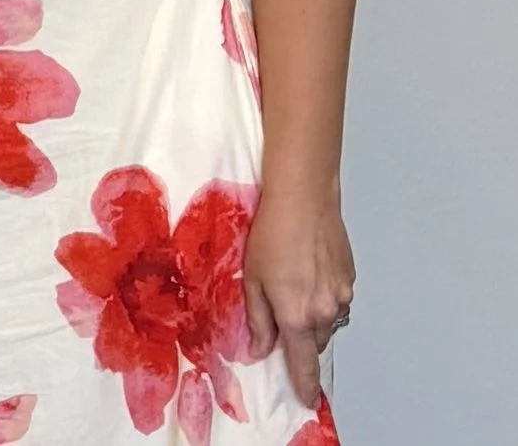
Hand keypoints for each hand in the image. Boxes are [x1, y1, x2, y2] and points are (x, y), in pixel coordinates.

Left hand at [244, 183, 353, 407]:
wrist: (304, 201)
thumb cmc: (271, 235)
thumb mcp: (252, 278)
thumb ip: (257, 318)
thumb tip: (260, 347)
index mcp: (297, 316)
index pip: (302, 363)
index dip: (304, 384)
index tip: (307, 399)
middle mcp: (325, 313)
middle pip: (315, 343)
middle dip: (301, 341)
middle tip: (285, 322)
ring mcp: (342, 297)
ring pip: (329, 324)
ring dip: (314, 320)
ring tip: (296, 292)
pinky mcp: (350, 280)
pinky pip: (338, 303)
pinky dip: (325, 300)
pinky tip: (310, 278)